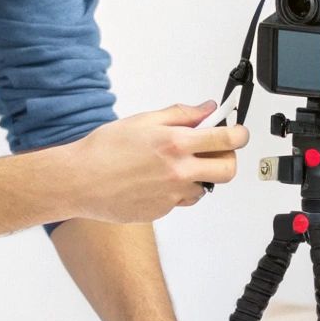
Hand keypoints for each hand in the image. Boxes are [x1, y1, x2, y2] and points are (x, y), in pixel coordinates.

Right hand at [64, 102, 248, 223]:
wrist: (80, 181)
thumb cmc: (104, 149)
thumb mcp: (143, 120)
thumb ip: (181, 114)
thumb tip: (207, 109)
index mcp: (176, 143)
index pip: (227, 139)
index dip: (239, 133)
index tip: (238, 131)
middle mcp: (179, 171)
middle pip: (227, 170)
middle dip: (227, 158)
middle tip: (214, 149)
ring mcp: (172, 195)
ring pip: (205, 187)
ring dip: (199, 175)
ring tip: (175, 164)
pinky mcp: (163, 211)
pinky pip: (182, 199)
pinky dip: (178, 189)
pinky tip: (156, 179)